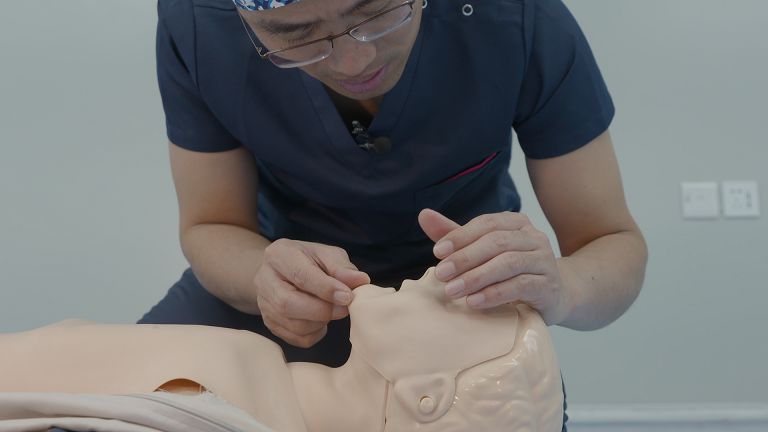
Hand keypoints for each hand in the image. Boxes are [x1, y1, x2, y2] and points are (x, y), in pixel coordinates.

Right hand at [254, 239, 369, 346]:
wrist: (283, 271)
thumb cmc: (308, 260)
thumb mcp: (326, 254)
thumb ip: (342, 268)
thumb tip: (361, 281)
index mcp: (279, 255)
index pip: (301, 276)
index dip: (326, 289)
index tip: (348, 297)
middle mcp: (265, 280)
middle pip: (289, 304)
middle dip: (322, 310)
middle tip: (345, 309)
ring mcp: (264, 304)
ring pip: (294, 325)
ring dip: (321, 323)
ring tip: (333, 310)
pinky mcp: (270, 323)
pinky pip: (296, 338)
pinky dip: (315, 334)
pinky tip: (321, 320)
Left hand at [418, 209, 569, 325]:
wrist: (553, 296)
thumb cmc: (512, 272)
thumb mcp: (482, 252)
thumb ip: (456, 235)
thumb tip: (424, 215)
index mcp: (516, 223)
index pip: (486, 224)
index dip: (460, 236)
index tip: (437, 252)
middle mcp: (534, 237)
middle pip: (496, 242)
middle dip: (465, 258)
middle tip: (442, 274)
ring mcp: (544, 261)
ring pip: (508, 263)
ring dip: (476, 277)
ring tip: (453, 290)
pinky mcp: (548, 286)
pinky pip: (520, 286)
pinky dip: (494, 293)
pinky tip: (475, 302)